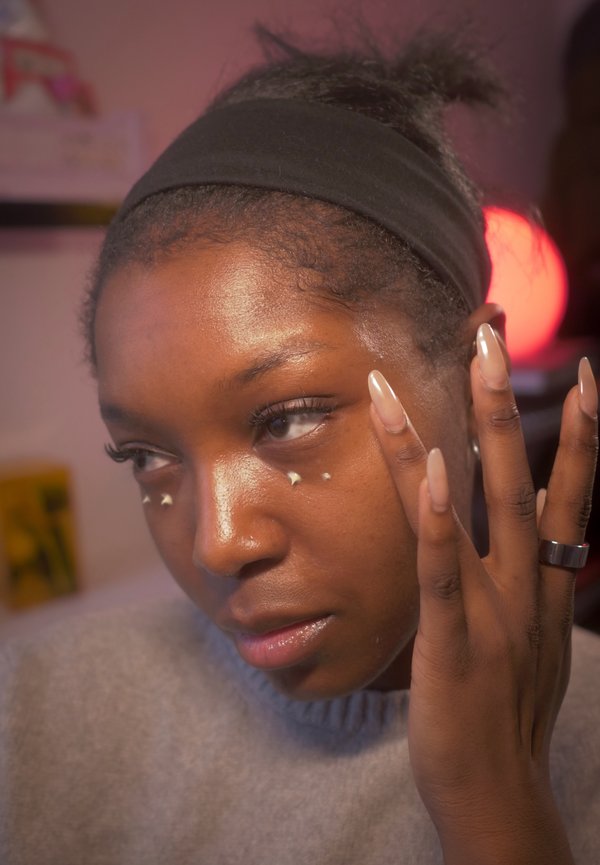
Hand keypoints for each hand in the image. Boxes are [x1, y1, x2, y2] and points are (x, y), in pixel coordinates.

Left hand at [368, 323, 597, 864]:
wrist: (500, 795)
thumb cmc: (509, 715)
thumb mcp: (531, 638)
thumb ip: (533, 580)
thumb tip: (536, 527)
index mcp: (546, 585)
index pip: (569, 496)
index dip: (581, 436)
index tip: (587, 378)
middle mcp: (527, 586)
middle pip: (523, 479)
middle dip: (506, 404)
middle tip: (490, 335)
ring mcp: (491, 608)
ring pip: (477, 505)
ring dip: (462, 430)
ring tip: (447, 371)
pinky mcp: (452, 638)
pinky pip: (444, 568)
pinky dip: (440, 518)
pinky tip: (432, 469)